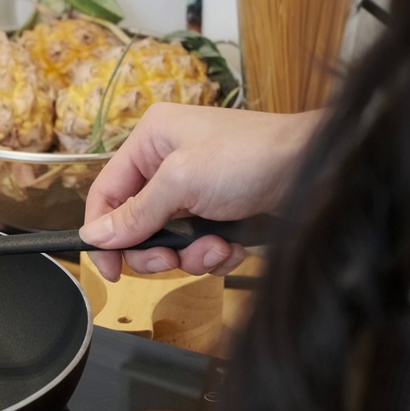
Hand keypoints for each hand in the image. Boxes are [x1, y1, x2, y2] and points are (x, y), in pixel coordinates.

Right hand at [80, 104, 320, 280]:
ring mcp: (196, 188)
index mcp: (151, 140)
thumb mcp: (181, 182)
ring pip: (169, 241)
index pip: (106, 192)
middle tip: (170, 261)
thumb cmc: (249, 158)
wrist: (316, 169)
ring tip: (215, 248)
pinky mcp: (220, 211)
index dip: (102, 232)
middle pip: (136, 223)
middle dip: (155, 249)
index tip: (110, 270)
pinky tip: (233, 247)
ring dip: (190, 254)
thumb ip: (136, 213)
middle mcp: (168, 162)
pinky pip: (199, 245)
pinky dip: (214, 253)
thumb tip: (93, 235)